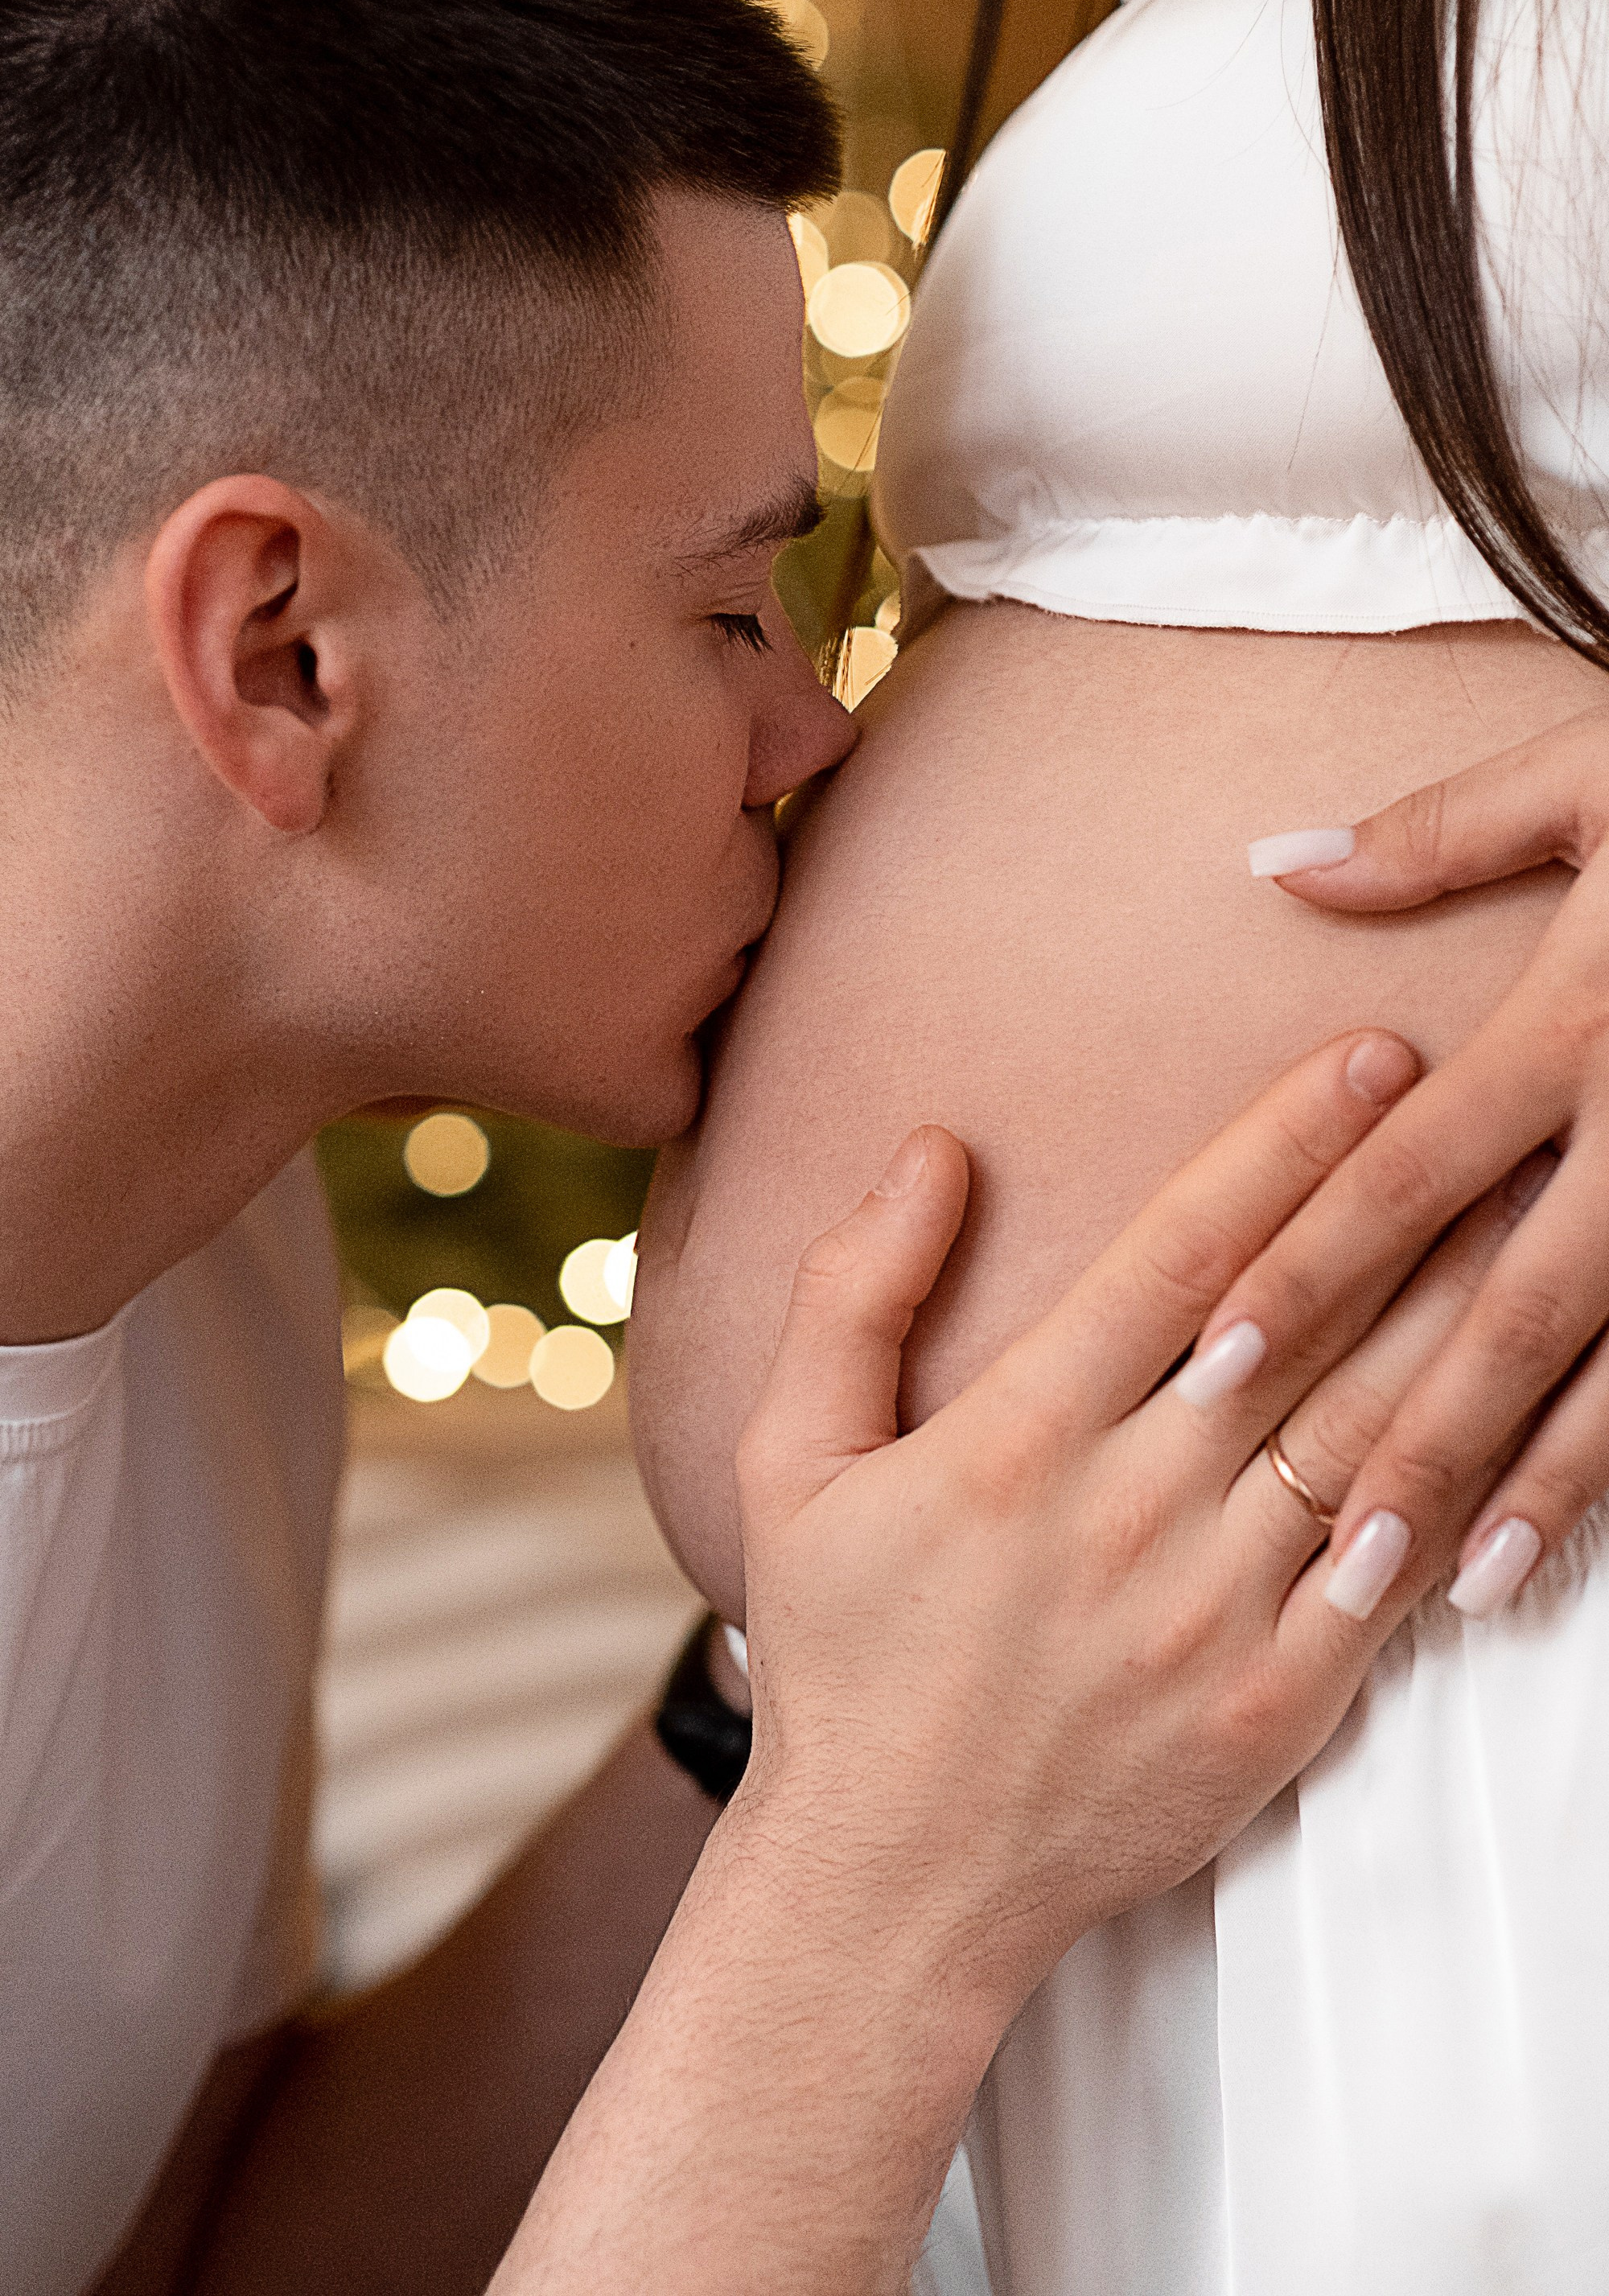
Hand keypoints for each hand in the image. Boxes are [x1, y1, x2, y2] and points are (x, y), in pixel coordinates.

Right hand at [731, 1029, 1527, 2028]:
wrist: (892, 1884)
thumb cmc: (843, 1659)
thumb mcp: (787, 1464)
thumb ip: (853, 1295)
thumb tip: (929, 1148)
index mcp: (1016, 1440)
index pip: (1180, 1251)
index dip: (1283, 1140)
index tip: (1363, 1058)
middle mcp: (1129, 1515)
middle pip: (1304, 1325)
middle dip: (1410, 1197)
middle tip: (1494, 1103)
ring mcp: (1211, 1619)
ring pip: (1367, 1435)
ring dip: (1460, 1320)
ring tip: (1533, 1225)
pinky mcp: (1271, 1712)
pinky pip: (1388, 1583)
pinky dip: (1458, 1491)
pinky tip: (1515, 1412)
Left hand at [1229, 712, 1608, 1615]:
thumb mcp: (1594, 779)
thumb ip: (1437, 833)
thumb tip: (1274, 863)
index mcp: (1574, 1023)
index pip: (1410, 1170)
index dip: (1308, 1267)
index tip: (1212, 1367)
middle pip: (1511, 1305)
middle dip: (1419, 1432)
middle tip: (1327, 1551)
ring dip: (1543, 1484)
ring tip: (1455, 1586)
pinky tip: (1577, 1536)